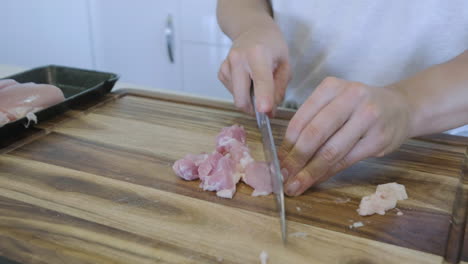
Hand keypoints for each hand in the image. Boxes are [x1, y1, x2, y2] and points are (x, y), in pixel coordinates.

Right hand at [218, 20, 290, 114]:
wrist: (252, 30)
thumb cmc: (272, 46)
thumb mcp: (285, 64)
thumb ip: (279, 88)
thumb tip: (269, 112)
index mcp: (258, 54)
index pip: (261, 80)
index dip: (263, 98)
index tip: (265, 112)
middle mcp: (238, 58)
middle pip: (241, 97)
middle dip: (253, 109)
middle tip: (266, 108)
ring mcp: (227, 65)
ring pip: (237, 98)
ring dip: (249, 99)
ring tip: (258, 83)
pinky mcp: (221, 71)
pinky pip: (232, 92)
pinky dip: (242, 92)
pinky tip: (248, 79)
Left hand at [279, 77, 412, 195]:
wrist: (400, 107)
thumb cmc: (358, 107)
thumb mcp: (334, 103)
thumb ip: (312, 122)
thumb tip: (286, 155)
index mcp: (331, 87)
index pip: (301, 119)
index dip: (286, 144)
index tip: (276, 162)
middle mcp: (350, 97)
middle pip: (314, 134)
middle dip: (295, 160)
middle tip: (283, 177)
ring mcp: (368, 117)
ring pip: (331, 151)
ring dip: (310, 172)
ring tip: (296, 185)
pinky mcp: (379, 138)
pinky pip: (347, 160)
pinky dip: (328, 173)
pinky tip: (317, 180)